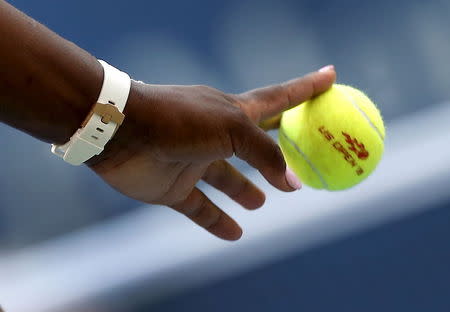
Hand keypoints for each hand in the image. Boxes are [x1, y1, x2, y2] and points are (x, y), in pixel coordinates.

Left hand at [87, 66, 335, 239]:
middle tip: (296, 163)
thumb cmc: (180, 119)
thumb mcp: (232, 128)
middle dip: (276, 152)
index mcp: (233, 112)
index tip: (330, 76)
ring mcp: (194, 162)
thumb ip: (266, 154)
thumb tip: (295, 183)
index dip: (307, 88)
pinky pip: (200, 209)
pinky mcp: (173, 187)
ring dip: (244, 191)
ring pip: (226, 179)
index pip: (280, 99)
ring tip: (260, 202)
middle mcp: (216, 136)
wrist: (122, 132)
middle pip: (255, 145)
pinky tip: (235, 233)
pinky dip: (216, 221)